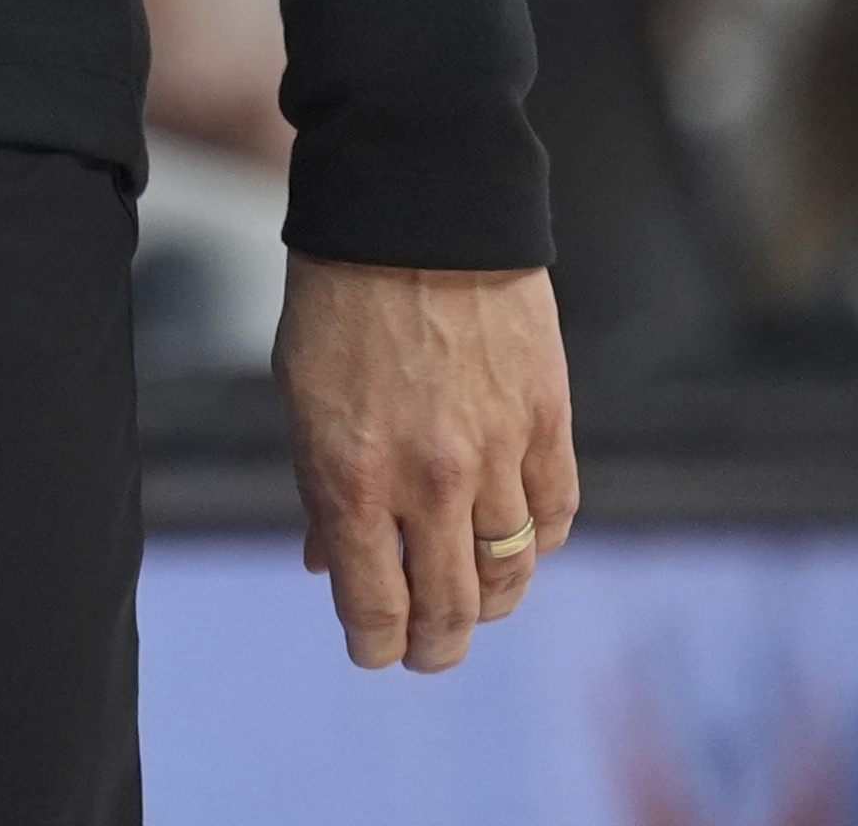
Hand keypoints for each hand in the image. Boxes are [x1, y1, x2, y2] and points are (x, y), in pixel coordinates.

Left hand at [276, 255, 575, 672]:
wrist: (416, 206)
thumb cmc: (340, 298)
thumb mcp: (301, 395)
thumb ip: (319, 487)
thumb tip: (329, 564)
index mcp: (350, 477)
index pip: (374, 611)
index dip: (376, 647)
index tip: (376, 651)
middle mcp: (427, 480)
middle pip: (450, 611)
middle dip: (436, 647)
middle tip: (430, 651)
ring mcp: (495, 453)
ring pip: (510, 573)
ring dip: (491, 602)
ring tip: (476, 604)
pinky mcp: (549, 419)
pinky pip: (555, 515)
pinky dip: (540, 542)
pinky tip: (522, 540)